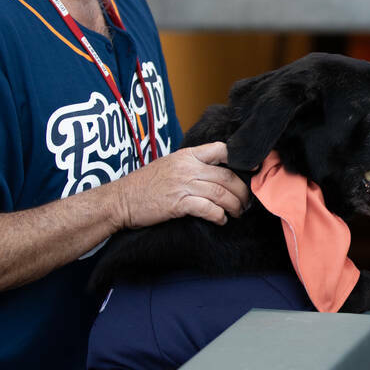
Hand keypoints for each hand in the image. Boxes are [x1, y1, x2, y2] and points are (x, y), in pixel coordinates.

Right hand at [109, 142, 249, 229]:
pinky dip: (219, 216)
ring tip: (237, 212)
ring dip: (234, 205)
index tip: (250, 171)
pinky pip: (208, 209)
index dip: (239, 160)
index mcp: (186, 155)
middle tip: (246, 202)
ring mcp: (183, 185)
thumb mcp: (168, 165)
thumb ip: (190, 165)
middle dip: (242, 191)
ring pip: (221, 193)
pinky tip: (221, 220)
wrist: (119, 200)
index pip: (221, 150)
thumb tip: (215, 172)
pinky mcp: (178, 204)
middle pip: (227, 176)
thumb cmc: (143, 185)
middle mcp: (187, 168)